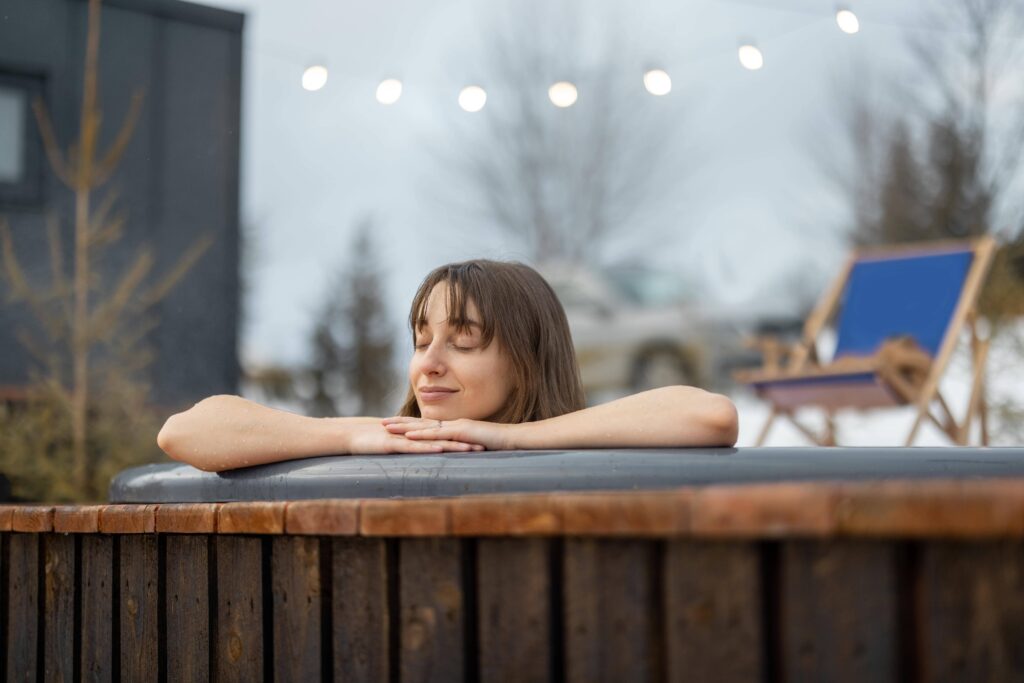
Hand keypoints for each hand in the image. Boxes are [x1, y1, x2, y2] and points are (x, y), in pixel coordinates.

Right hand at [346, 421, 483, 454]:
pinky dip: (429, 449)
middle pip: (446, 438)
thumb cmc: (374, 443)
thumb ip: (412, 450)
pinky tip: (441, 450)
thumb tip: (426, 457)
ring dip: (454, 445)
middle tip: (487, 446)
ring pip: (434, 442)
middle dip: (466, 442)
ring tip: (473, 449)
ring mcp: (406, 438)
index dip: (463, 440)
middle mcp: (416, 435)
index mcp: (418, 435)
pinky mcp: (394, 444)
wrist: (351, 435)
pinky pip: (415, 447)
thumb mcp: (398, 448)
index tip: (482, 444)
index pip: (445, 437)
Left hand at [381, 417, 516, 450]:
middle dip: (401, 422)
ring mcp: (456, 426)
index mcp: (456, 428)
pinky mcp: (461, 432)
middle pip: (422, 422)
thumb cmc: (500, 445)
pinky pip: (438, 433)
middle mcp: (453, 424)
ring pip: (425, 426)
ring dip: (405, 426)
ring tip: (387, 427)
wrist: (515, 439)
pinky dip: (421, 434)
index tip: (396, 425)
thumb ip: (466, 449)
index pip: (429, 426)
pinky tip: (408, 436)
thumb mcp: (478, 448)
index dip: (412, 425)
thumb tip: (458, 456)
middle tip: (382, 422)